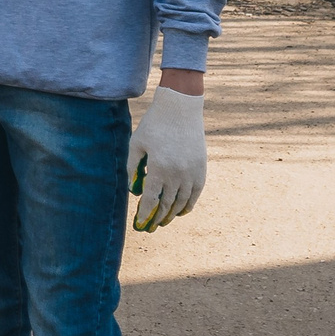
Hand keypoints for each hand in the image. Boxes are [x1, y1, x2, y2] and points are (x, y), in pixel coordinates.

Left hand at [126, 85, 205, 230]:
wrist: (180, 108)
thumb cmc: (154, 125)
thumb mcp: (137, 144)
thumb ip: (132, 168)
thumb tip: (133, 191)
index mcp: (159, 167)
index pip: (151, 200)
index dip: (145, 214)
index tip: (140, 224)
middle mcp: (177, 173)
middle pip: (167, 204)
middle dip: (157, 218)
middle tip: (150, 227)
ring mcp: (192, 172)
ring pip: (182, 202)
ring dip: (172, 214)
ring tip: (164, 221)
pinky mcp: (201, 168)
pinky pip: (196, 193)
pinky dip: (188, 205)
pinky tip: (181, 212)